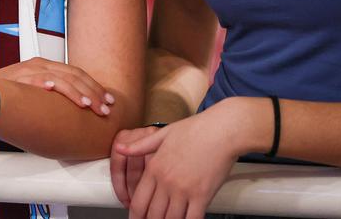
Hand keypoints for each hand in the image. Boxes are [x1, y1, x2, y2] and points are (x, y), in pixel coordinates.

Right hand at [0, 58, 114, 115]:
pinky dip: (51, 84)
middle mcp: (40, 66)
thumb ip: (49, 95)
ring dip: (78, 93)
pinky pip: (39, 79)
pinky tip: (61, 92)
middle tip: (106, 107)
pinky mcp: (20, 78)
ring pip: (62, 78)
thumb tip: (69, 110)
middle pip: (75, 76)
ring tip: (90, 105)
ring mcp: (31, 71)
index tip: (107, 100)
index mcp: (45, 67)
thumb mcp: (32, 90)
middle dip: (94, 92)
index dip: (94, 87)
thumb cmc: (4, 94)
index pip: (77, 74)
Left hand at [114, 111, 237, 218]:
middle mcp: (167, 181)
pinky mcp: (203, 195)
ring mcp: (185, 190)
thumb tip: (119, 148)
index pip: (139, 201)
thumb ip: (139, 146)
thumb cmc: (194, 130)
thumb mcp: (162, 134)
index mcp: (155, 168)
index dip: (136, 216)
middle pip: (153, 214)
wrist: (221, 130)